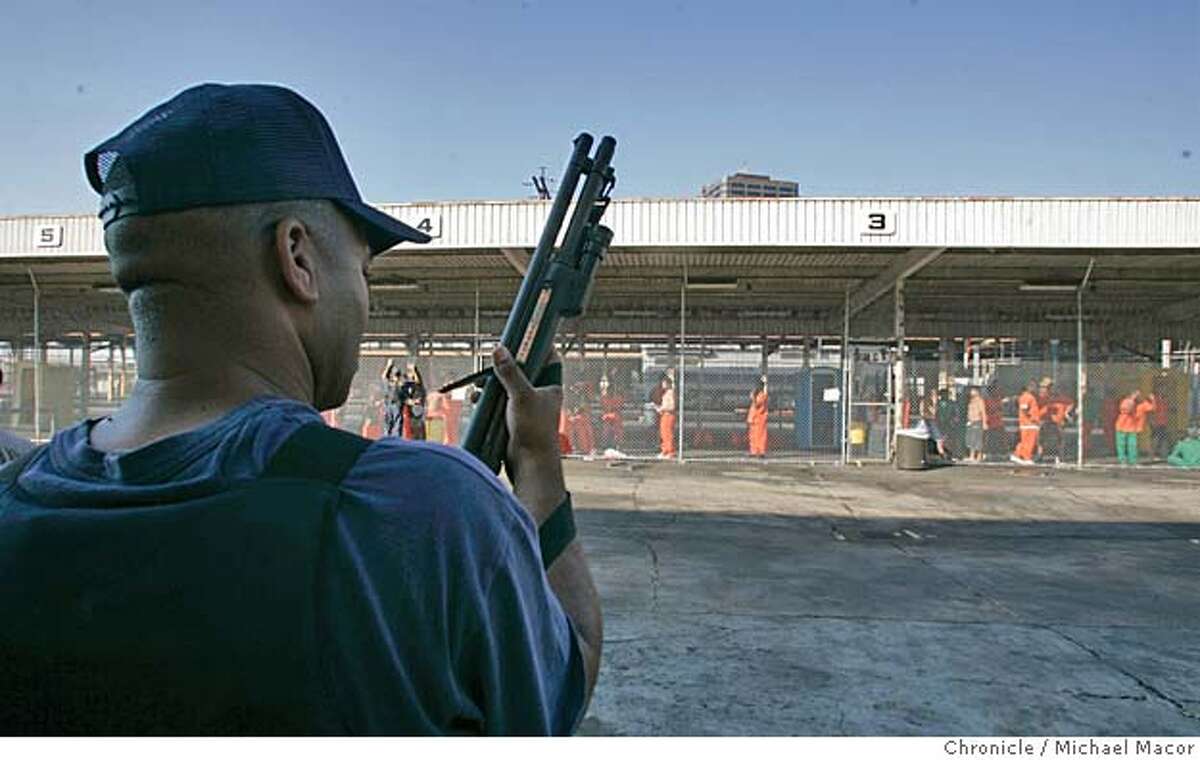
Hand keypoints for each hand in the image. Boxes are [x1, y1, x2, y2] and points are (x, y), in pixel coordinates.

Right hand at [491, 346, 565, 523]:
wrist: (530, 464)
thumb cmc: (535, 431)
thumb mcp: (521, 396)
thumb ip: (510, 372)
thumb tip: (499, 350)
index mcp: (551, 386)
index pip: (548, 357)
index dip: (537, 345)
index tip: (524, 335)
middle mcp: (540, 394)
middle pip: (523, 370)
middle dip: (506, 366)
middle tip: (494, 359)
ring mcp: (526, 407)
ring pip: (508, 386)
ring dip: (494, 384)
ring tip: (482, 385)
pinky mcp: (513, 419)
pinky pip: (499, 402)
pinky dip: (489, 399)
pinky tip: (479, 401)